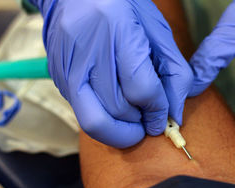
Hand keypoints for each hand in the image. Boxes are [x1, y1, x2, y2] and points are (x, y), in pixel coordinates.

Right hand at [30, 0, 192, 147]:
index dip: (157, 111)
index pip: (141, 89)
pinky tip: (114, 106)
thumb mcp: (158, 31)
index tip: (162, 118)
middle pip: (118, 110)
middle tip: (147, 118)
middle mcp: (87, 51)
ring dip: (121, 129)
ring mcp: (68, 68)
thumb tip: (174, 115)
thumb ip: (175, 73)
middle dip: (139, 124)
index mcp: (117, 29)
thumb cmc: (123, 7)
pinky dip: (104, 120)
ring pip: (95, 122)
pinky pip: (83, 115)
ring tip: (132, 117)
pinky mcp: (59, 80)